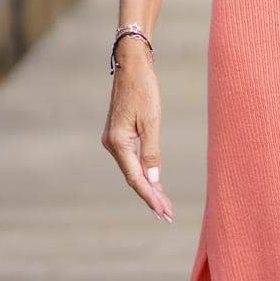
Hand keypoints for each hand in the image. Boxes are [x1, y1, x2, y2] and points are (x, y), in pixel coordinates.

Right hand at [100, 47, 173, 221]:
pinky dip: (143, 173)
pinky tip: (154, 183)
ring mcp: (113, 140)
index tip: (164, 212)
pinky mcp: (119, 135)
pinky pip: (131, 160)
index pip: (136, 178)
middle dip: (151, 196)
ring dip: (148, 187)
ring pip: (132, 170)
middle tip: (168, 215)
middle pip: (133, 178)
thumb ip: (152, 153)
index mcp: (117, 142)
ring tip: (164, 205)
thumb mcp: (151, 121)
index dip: (150, 197)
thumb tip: (153, 181)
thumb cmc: (143, 89)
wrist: (132, 65)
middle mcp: (111, 144)